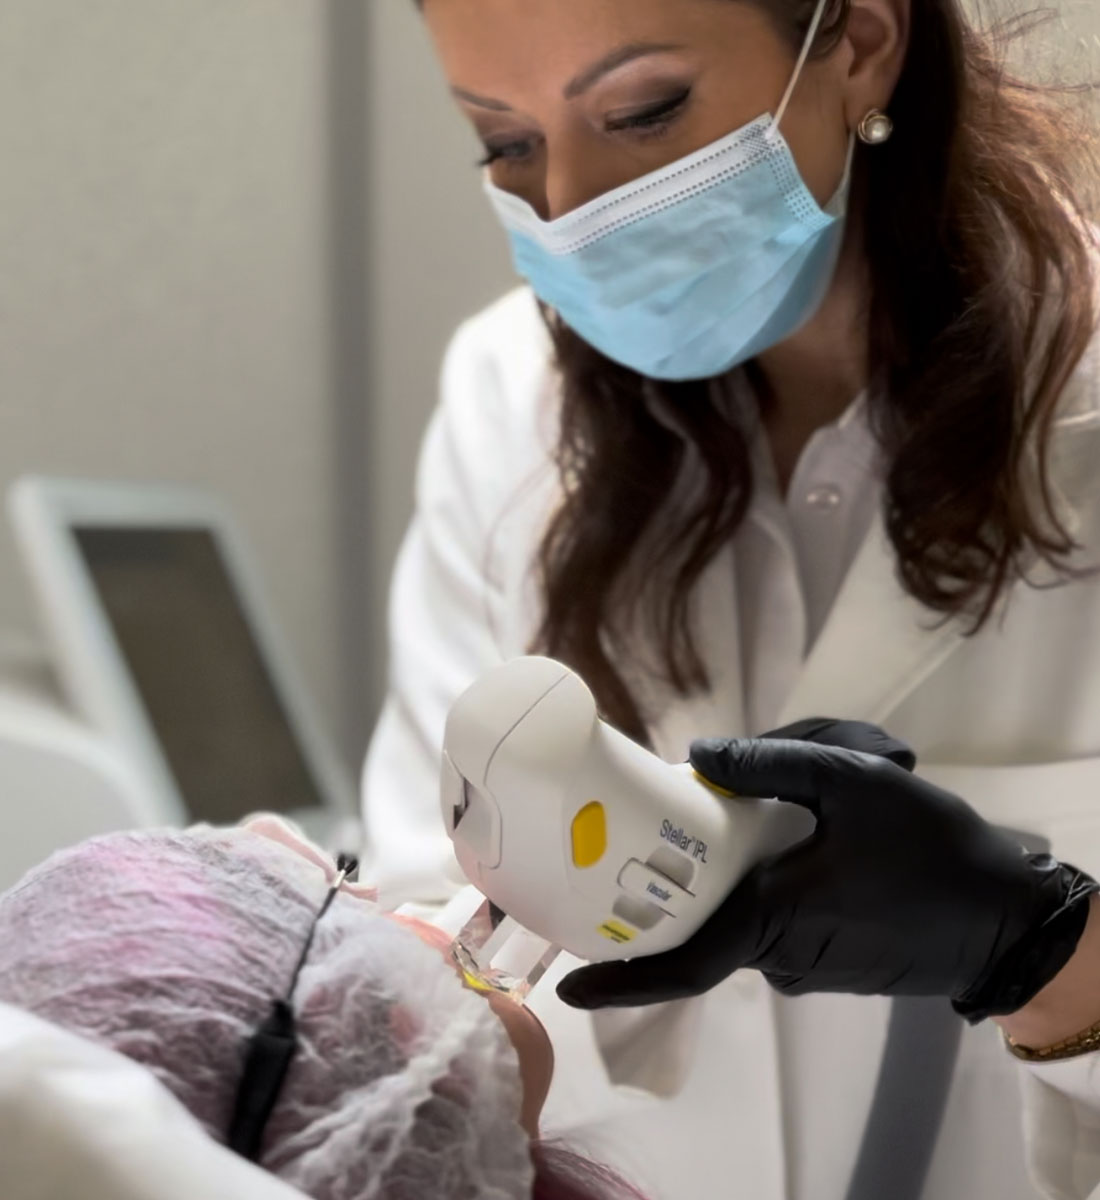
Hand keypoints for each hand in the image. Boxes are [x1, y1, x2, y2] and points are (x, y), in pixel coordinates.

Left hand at [558, 733, 1095, 1019]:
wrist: (1009, 919)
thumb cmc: (934, 850)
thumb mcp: (857, 780)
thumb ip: (775, 763)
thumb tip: (699, 753)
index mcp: (774, 916)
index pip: (683, 963)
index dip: (622, 980)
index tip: (566, 987)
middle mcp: (779, 952)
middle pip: (702, 918)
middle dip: (675, 874)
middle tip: (643, 823)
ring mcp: (804, 962)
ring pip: (741, 909)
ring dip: (737, 862)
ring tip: (759, 797)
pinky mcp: (827, 958)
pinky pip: (772, 916)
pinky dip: (763, 879)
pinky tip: (792, 831)